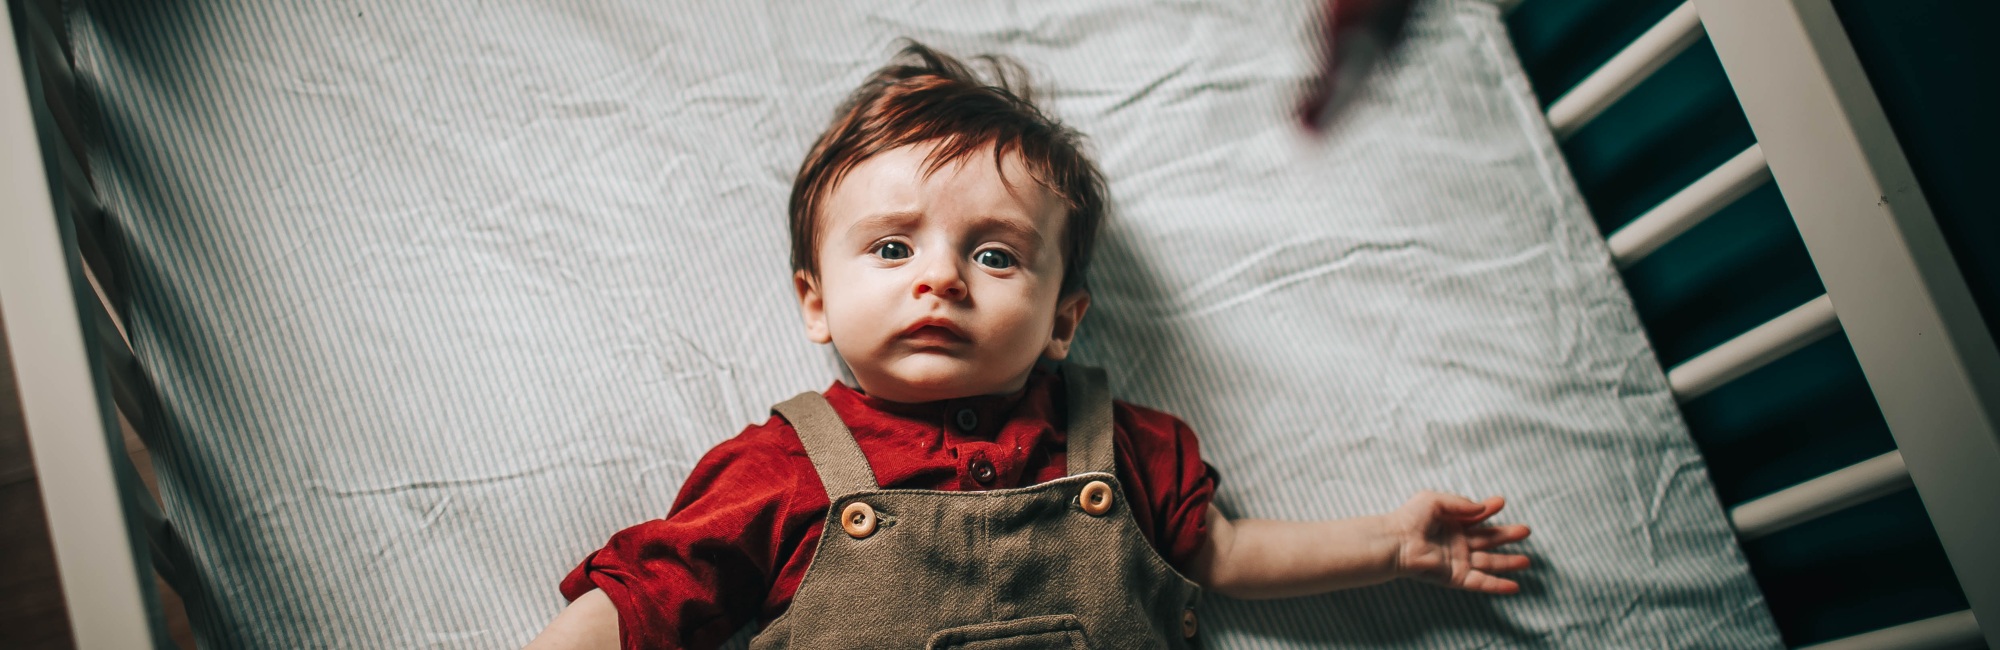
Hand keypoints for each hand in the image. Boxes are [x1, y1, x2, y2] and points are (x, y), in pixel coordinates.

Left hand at [1386, 491, 1531, 594]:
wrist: (1397, 540)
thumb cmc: (1410, 518)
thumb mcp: (1436, 500)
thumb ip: (1461, 504)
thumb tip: (1483, 508)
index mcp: (1451, 523)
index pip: (1476, 517)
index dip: (1489, 509)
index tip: (1501, 502)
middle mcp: (1456, 542)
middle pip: (1488, 540)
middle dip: (1507, 536)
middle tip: (1526, 531)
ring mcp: (1457, 561)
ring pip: (1489, 563)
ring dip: (1508, 563)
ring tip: (1527, 561)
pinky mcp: (1455, 576)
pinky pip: (1480, 582)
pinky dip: (1497, 586)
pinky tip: (1515, 586)